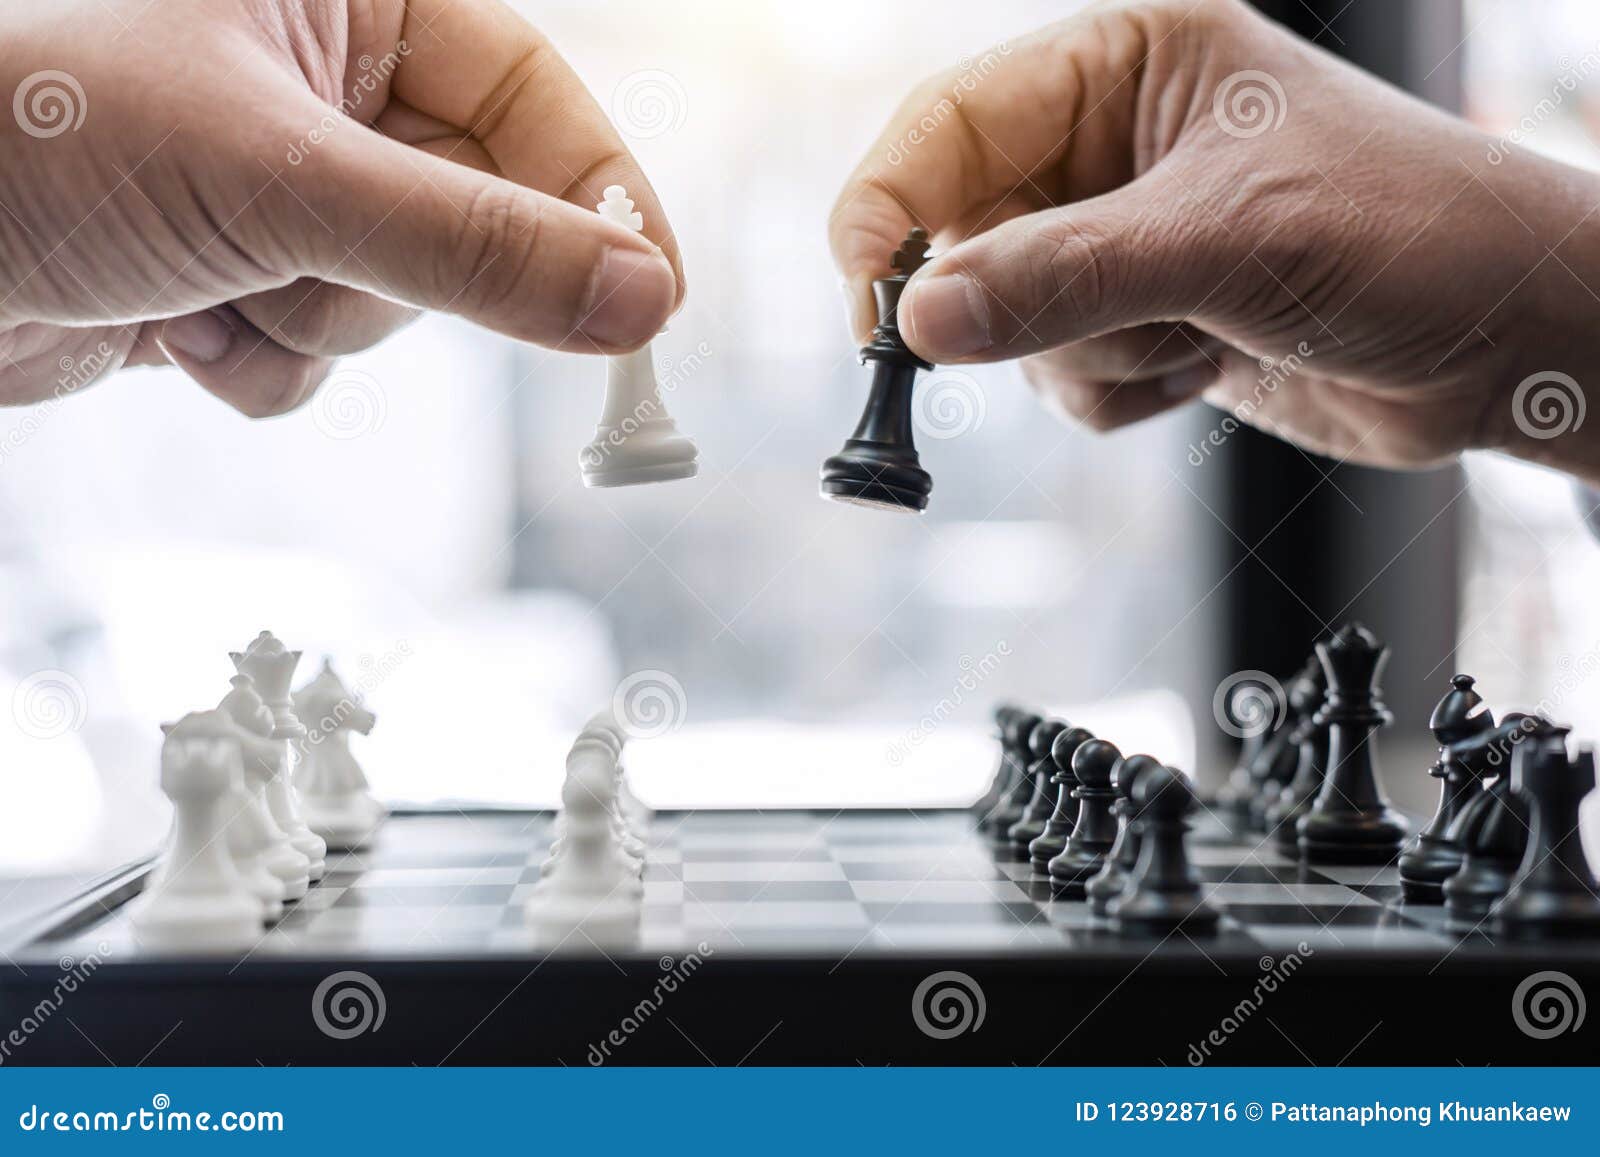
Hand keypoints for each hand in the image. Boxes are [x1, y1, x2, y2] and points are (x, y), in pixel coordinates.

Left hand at [0, 0, 681, 416]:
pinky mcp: (240, 276)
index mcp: (354, 1)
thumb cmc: (36, 132)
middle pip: (478, 217)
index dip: (601, 200)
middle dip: (404, 274)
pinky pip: (318, 359)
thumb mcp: (283, 177)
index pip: (535, 100)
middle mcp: (327, 89)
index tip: (656, 299)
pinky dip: (258, 364)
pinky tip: (172, 319)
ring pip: (399, 304)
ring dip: (316, 321)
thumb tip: (639, 297)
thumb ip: (475, 246)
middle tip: (339, 277)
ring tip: (213, 275)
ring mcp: (286, 188)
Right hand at [830, 0, 1599, 482]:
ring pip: (1009, 323)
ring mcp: (1120, 238)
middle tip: (1075, 331)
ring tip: (1198, 330)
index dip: (892, 208)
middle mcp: (1106, 148)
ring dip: (1091, 352)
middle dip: (1012, 303)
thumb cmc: (1406, 233)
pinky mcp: (1141, 319)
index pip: (951, 125)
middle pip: (965, 234)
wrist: (1507, 341)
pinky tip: (1208, 363)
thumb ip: (1064, 278)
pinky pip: (1062, 376)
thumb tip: (918, 320)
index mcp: (1120, 65)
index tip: (873, 301)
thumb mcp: (1229, 240)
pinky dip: (1122, 390)